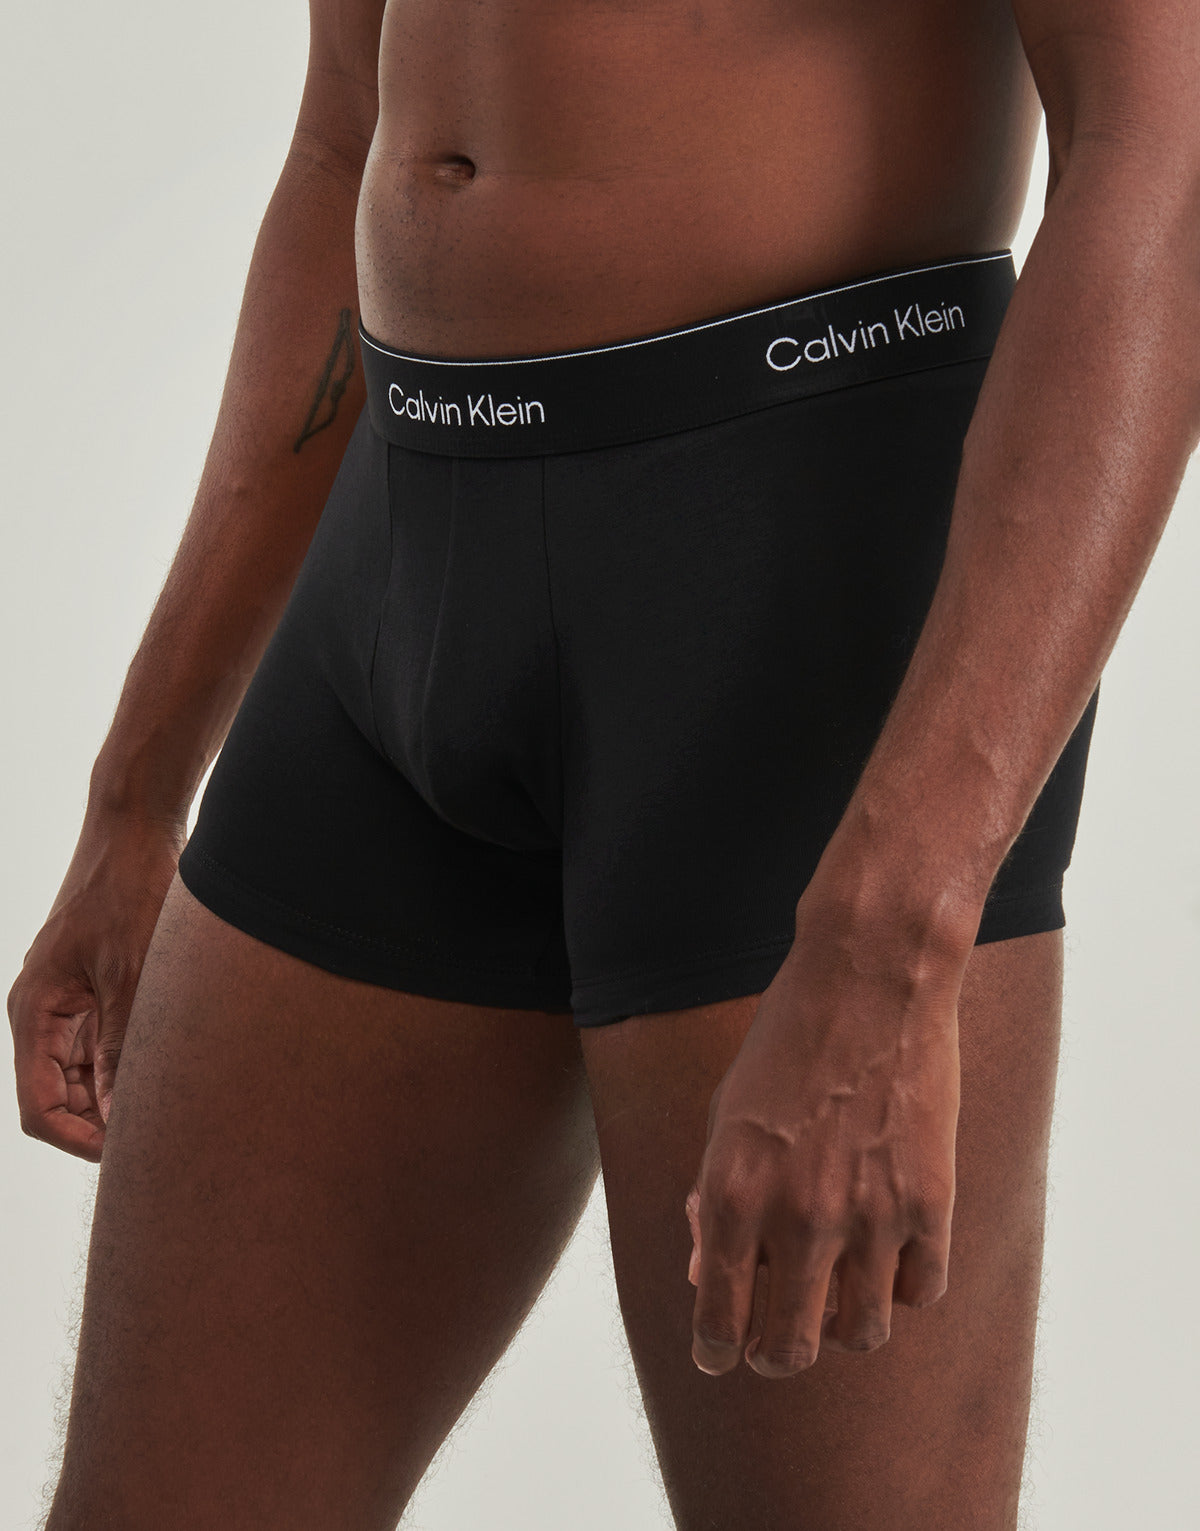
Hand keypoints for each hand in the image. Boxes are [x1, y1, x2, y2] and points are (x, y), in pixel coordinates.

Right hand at [7, 808, 184, 1159]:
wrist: (136, 826)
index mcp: (36, 1011)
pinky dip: (131, 1062)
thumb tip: (127, 1113)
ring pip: (87, 1073)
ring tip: (172, 1108)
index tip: (126, 1156)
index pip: (40, 1107)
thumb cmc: (129, 887)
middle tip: (161, 1137)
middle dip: (102, 1123)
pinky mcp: (98, 985)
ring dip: (119, 1093)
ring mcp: (71, 999)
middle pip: (63, 1097)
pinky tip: (171, 1071)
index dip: (79, 1141)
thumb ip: (125, 1045)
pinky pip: (106, 1042)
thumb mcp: (132, 974)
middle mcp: (46, 1011)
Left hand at [684, 895, 973, 1377]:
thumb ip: (710, 1197)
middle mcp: (795, 1217)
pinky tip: (891, 1255)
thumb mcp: (725, 1113)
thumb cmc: (785, 1040)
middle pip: (789, 1351)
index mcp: (730, 1195)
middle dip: (777, 1358)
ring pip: (862, 1334)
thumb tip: (706, 1271)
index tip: (722, 1357)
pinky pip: (921, 1291)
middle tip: (778, 1345)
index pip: (718, 1322)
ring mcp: (867, 1215)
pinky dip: (904, 1286)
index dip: (717, 1353)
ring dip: (845, 1328)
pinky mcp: (930, 1202)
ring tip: (839, 1300)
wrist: (869, 978)